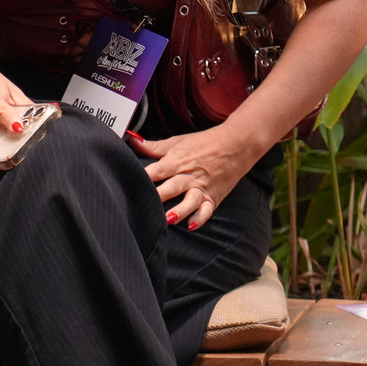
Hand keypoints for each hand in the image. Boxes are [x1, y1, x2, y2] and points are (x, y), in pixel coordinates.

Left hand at [131, 125, 260, 229]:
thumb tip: (131, 139)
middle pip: (171, 187)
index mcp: (177, 161)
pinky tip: (191, 226)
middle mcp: (189, 176)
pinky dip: (200, 218)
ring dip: (179, 210)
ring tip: (168, 219)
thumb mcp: (177, 142)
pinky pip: (207, 210)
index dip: (144, 178)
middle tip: (145, 205)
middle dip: (159, 196)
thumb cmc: (203, 143)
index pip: (157, 171)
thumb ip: (153, 147)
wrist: (236, 145)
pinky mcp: (212, 197)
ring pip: (189, 201)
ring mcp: (201, 188)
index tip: (130, 184)